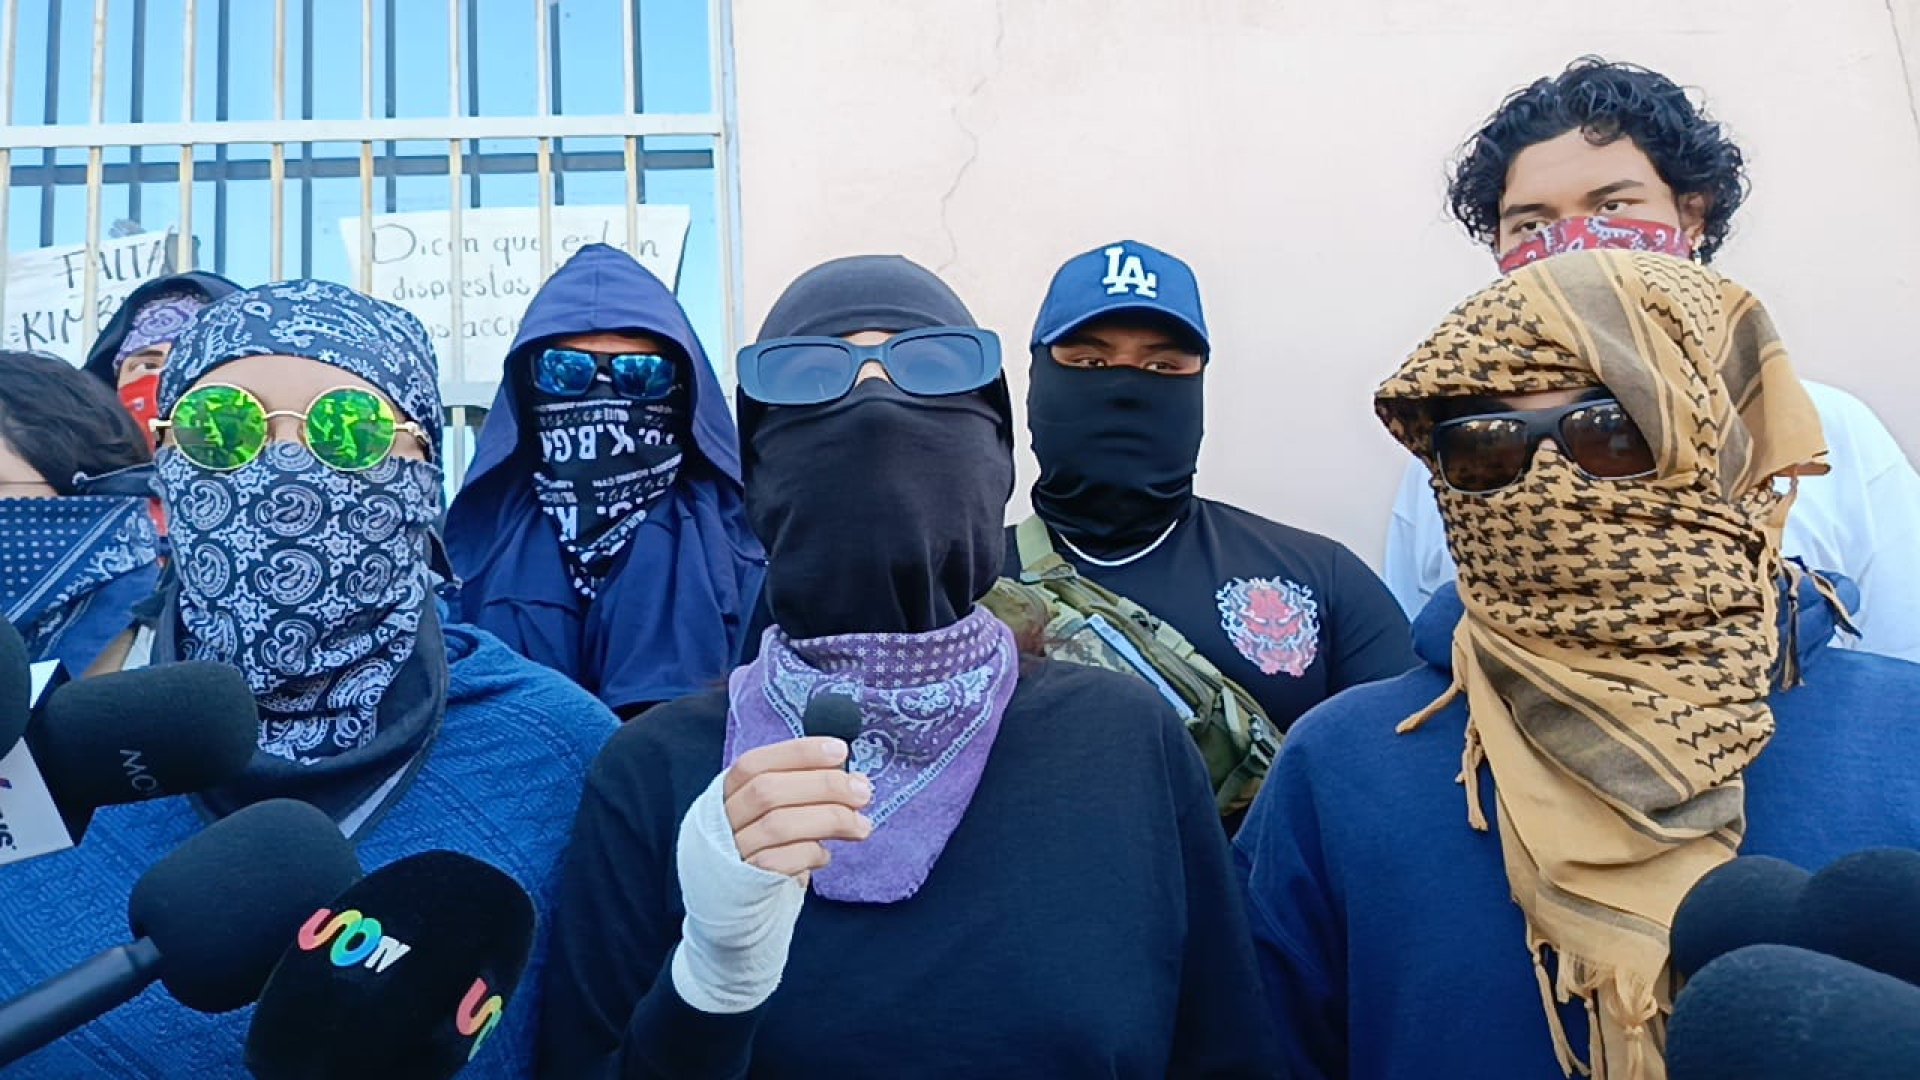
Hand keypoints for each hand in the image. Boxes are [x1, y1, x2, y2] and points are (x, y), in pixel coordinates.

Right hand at [724, 737, 872, 883]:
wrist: (739, 898)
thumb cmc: (766, 844)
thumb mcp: (779, 810)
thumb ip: (810, 789)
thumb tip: (856, 781)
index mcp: (728, 791)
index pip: (756, 763)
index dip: (798, 753)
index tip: (840, 751)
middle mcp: (722, 819)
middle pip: (768, 791)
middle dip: (823, 786)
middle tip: (862, 793)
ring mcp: (732, 851)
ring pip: (779, 825)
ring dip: (829, 819)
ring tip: (861, 826)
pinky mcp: (746, 881)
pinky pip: (780, 862)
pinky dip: (811, 852)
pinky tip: (825, 854)